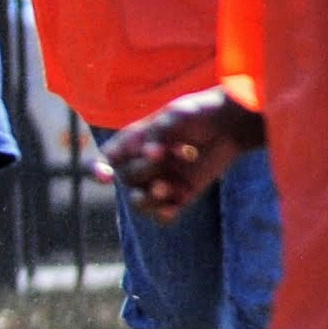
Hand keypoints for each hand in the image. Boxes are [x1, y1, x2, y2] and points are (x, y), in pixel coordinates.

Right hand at [99, 89, 261, 222]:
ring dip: (149, 198)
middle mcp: (141, 165)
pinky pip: (164, 215)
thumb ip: (160, 130)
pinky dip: (164, 215)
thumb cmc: (200, 112)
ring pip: (140, 202)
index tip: (104, 176)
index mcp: (131, 143)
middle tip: (169, 151)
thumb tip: (147, 152)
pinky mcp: (180, 196)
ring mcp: (160, 182)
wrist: (230, 124)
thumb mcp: (179, 112)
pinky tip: (172, 210)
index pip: (105, 159)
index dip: (97, 169)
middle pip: (128, 178)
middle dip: (145, 167)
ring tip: (164, 188)